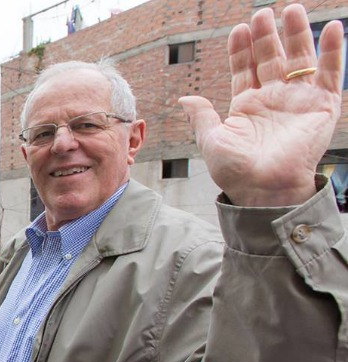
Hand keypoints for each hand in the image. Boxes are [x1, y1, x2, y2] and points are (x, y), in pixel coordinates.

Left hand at [179, 5, 343, 206]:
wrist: (264, 188)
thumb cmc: (235, 171)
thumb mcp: (211, 139)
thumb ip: (202, 115)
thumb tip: (184, 98)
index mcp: (246, 107)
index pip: (244, 69)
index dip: (241, 49)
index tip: (238, 29)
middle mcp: (272, 100)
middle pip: (270, 58)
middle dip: (266, 36)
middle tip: (262, 12)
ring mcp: (297, 101)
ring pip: (298, 60)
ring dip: (297, 34)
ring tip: (293, 9)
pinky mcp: (321, 107)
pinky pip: (330, 74)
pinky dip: (334, 51)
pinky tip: (332, 28)